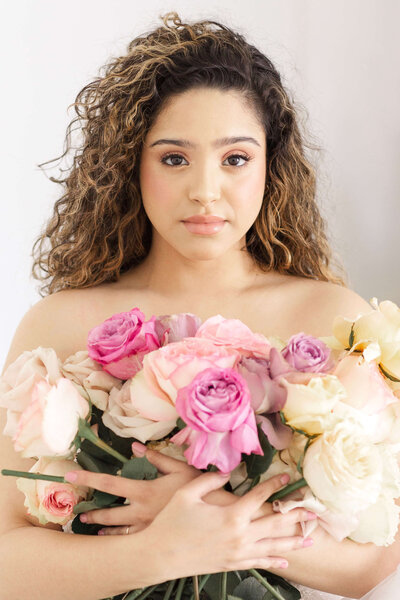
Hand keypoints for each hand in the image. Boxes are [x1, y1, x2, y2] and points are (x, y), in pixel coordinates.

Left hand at [65, 445, 236, 533]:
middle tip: (77, 514)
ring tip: (91, 528)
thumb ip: (156, 458)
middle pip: (108, 513)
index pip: (110, 483)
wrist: (214, 516)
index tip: (70, 475)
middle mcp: (140, 512)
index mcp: (144, 491)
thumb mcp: (179, 468)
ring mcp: (146, 528)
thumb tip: (136, 446)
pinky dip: (120, 539)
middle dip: (91, 513)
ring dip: (103, 528)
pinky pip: (132, 541)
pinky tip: (114, 541)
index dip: (88, 478)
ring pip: (117, 531)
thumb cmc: (198, 489)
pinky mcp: (154, 539)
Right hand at [146, 471, 316, 578]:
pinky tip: (286, 561)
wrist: (160, 556)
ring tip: (310, 539)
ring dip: (292, 542)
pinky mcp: (231, 564)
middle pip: (274, 524)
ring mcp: (237, 553)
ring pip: (272, 547)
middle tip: (314, 512)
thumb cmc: (171, 522)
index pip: (258, 497)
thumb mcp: (187, 493)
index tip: (287, 477)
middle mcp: (239, 536)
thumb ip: (208, 479)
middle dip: (296, 517)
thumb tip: (226, 471)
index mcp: (230, 515)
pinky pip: (258, 562)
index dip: (274, 485)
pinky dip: (274, 561)